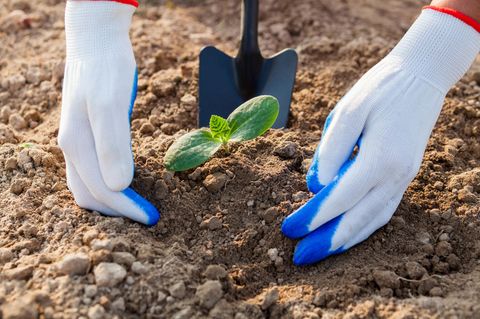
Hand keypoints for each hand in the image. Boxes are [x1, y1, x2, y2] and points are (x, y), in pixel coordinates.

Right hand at [58, 1, 158, 224]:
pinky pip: (91, 171)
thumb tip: (119, 186)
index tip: (153, 218)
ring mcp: (77, 141)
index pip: (103, 190)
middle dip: (120, 211)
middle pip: (92, 195)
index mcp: (78, 145)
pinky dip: (108, 185)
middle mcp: (73, 148)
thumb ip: (113, 146)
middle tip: (150, 217)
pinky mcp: (86, 135)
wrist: (96, 43)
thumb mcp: (110, 106)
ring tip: (138, 206)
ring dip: (113, 201)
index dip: (128, 208)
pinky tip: (126, 183)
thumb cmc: (105, 70)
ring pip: (88, 186)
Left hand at [281, 7, 479, 264]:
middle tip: (298, 258)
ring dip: (346, 241)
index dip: (313, 217)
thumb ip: (331, 151)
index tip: (289, 229)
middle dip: (326, 242)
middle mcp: (396, 176)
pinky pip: (384, 211)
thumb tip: (315, 187)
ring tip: (321, 253)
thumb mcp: (347, 112)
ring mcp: (405, 178)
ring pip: (374, 221)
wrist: (422, 76)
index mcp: (380, 158)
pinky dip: (364, 227)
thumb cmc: (380, 90)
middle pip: (357, 220)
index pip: (339, 199)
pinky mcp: (405, 175)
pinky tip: (347, 233)